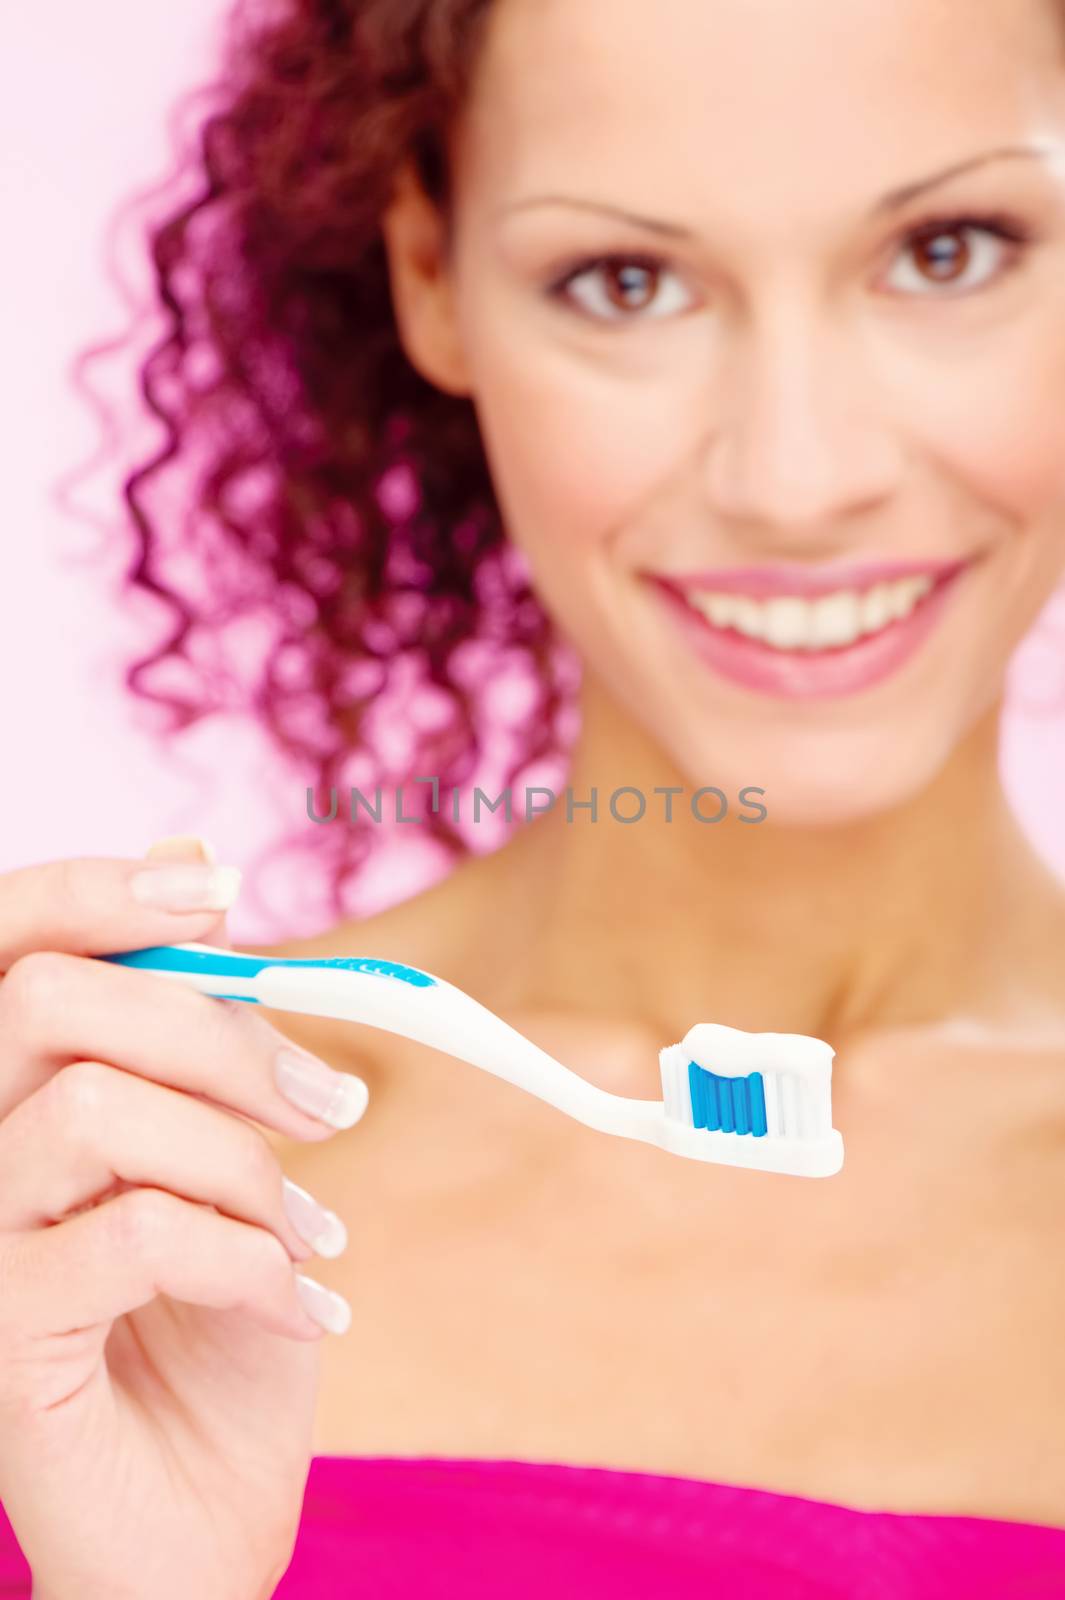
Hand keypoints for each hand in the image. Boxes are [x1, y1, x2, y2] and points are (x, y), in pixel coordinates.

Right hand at [0, 838, 367, 1599]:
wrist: (204, 1526)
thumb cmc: (218, 1336)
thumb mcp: (234, 1170)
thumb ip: (206, 1051)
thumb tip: (211, 891)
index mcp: (20, 1101)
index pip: (11, 946)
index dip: (98, 889)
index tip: (218, 883)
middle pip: (51, 1000)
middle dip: (216, 1033)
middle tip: (329, 1107)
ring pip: (93, 1108)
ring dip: (241, 1162)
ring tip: (310, 1235)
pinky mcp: (4, 1340)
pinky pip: (135, 1233)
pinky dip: (248, 1257)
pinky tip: (297, 1305)